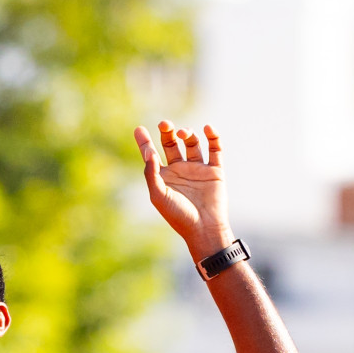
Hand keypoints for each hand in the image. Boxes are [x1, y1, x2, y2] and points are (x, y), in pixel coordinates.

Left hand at [134, 121, 232, 261]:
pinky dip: (213, 137)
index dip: (145, 142)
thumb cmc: (178, 215)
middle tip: (165, 124)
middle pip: (172, 144)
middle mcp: (180, 170)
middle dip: (168, 132)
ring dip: (187, 134)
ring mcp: (197, 169)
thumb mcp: (159, 195)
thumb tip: (149, 153)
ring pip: (192, 143)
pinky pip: (215, 149)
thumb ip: (151, 173)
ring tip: (183, 133)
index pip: (152, 154)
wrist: (204, 228)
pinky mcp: (215, 170)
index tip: (138, 129)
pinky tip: (207, 129)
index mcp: (164, 176)